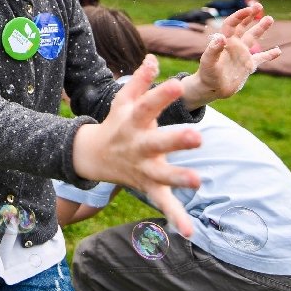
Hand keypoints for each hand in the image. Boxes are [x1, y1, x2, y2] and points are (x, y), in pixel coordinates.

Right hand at [73, 55, 202, 238]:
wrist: (92, 156)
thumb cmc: (116, 124)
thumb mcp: (123, 101)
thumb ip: (141, 81)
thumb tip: (153, 58)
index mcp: (133, 121)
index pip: (148, 105)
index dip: (162, 95)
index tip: (178, 85)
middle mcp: (138, 145)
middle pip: (157, 142)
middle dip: (176, 140)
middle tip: (198, 136)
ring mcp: (143, 167)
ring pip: (163, 174)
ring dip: (179, 178)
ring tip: (198, 181)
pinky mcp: (149, 186)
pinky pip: (163, 203)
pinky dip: (176, 217)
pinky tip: (190, 232)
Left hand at [183, 4, 281, 107]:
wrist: (211, 89)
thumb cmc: (207, 75)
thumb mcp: (208, 62)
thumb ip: (213, 50)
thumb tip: (221, 37)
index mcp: (225, 42)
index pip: (232, 24)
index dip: (240, 15)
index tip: (249, 9)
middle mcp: (234, 46)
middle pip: (243, 27)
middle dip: (250, 16)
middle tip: (259, 5)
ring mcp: (242, 55)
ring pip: (253, 39)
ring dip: (261, 29)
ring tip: (269, 18)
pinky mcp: (248, 66)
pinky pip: (261, 58)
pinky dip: (269, 55)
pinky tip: (278, 51)